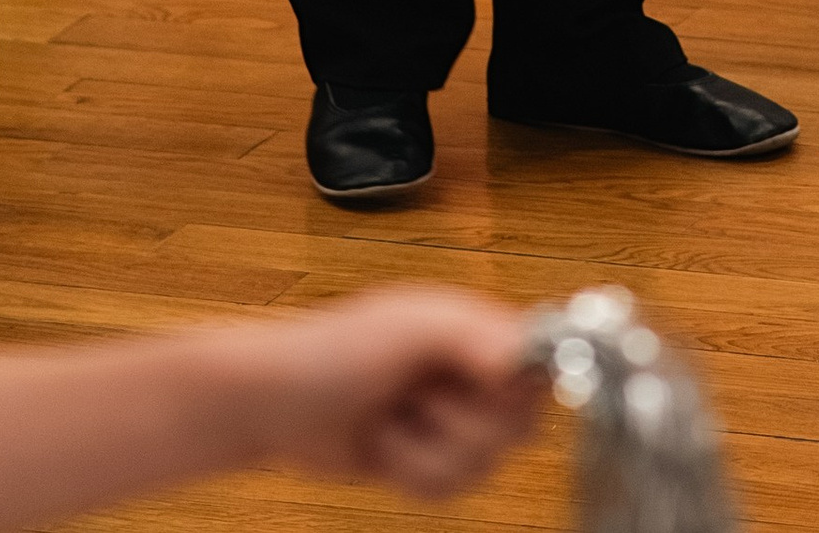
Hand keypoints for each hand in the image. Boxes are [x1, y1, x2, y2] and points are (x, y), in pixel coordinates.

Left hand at [261, 288, 546, 493]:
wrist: (277, 406)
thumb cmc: (332, 352)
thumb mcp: (406, 328)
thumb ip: (472, 334)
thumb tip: (525, 357)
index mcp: (475, 328)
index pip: (541, 363)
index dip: (521, 388)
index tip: (487, 392)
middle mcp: (470, 372)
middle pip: (519, 426)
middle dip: (463, 428)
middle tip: (419, 402)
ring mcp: (450, 418)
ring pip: (485, 466)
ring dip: (429, 454)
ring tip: (392, 422)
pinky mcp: (430, 458)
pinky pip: (453, 490)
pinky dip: (415, 477)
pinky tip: (385, 449)